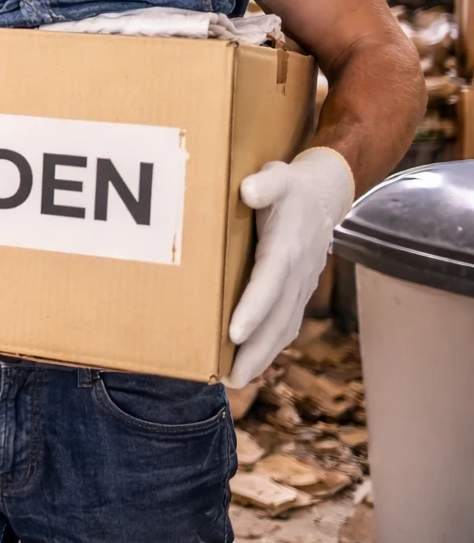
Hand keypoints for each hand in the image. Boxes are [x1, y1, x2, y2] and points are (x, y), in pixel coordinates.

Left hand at [225, 147, 354, 386]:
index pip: (269, 282)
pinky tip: (251, 364)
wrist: (322, 196)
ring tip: (234, 379)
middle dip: (256, 349)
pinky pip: (286, 325)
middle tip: (231, 377)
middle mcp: (297, 273)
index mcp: (286, 246)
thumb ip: (265, 182)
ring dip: (262, 356)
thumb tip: (248, 191)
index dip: (253, 308)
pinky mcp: (298, 293)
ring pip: (283, 327)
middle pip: (278, 317)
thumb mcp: (278, 175)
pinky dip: (270, 347)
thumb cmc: (289, 186)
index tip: (234, 333)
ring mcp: (301, 286)